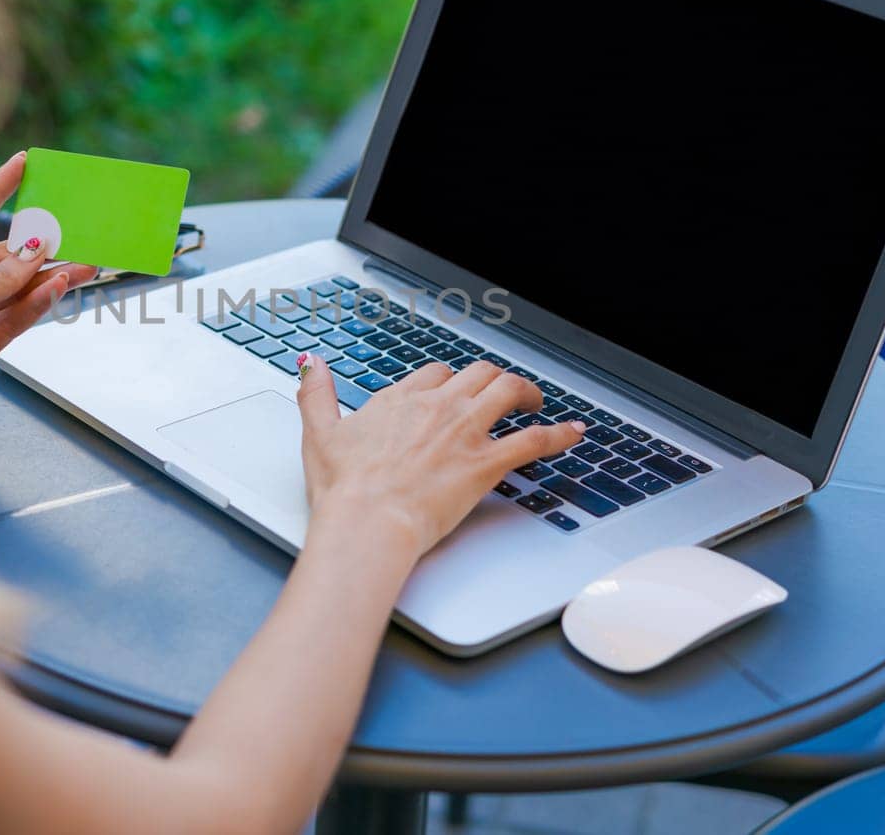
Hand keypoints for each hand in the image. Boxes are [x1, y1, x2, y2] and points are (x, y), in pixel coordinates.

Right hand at [293, 355, 584, 556]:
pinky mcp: (485, 463)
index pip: (435, 374)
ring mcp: (464, 432)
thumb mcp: (319, 433)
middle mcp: (437, 407)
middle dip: (494, 379)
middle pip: (477, 374)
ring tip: (538, 403)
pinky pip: (532, 440)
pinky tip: (573, 433)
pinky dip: (558, 434)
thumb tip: (310, 362)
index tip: (452, 393)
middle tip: (503, 394)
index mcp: (400, 400)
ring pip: (508, 391)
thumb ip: (315, 393)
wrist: (367, 521)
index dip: (448, 382)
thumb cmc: (343, 488)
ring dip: (528, 393)